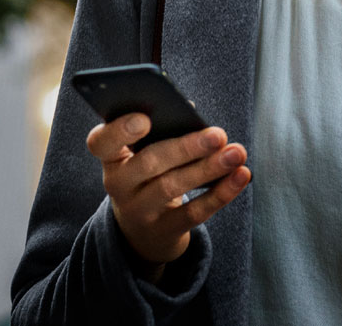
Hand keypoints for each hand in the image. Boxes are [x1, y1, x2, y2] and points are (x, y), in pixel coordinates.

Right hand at [83, 113, 252, 265]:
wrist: (142, 231)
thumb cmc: (148, 177)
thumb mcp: (142, 156)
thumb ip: (160, 131)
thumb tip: (190, 109)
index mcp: (111, 157)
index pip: (100, 143)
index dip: (119, 130)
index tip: (145, 118)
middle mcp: (118, 185)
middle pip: (148, 163)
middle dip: (186, 147)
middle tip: (218, 134)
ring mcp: (139, 211)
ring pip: (173, 187)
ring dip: (209, 168)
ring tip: (237, 153)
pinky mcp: (163, 231)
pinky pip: (194, 213)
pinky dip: (221, 194)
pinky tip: (241, 176)